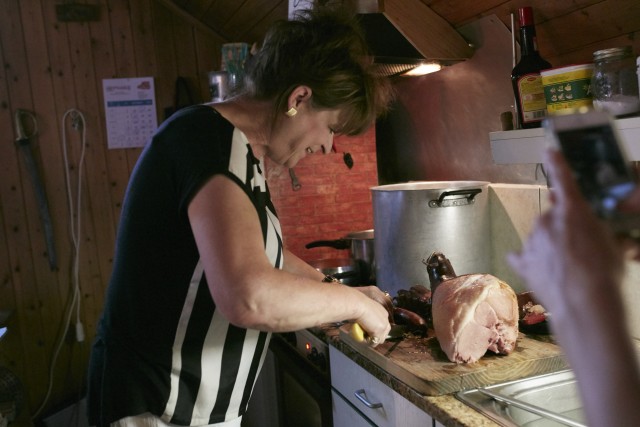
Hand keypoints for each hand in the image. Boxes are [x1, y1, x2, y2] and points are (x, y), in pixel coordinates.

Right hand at [353, 287, 391, 346]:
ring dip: (371, 340)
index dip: (375, 330)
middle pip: (384, 334)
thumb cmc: (357, 304)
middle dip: (375, 337)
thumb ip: (367, 318)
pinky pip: (373, 343)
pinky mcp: (379, 332)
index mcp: (383, 312)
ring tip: (361, 335)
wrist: (357, 304)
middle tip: (363, 335)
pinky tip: (360, 336)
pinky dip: (366, 342)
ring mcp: (384, 326)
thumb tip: (362, 325)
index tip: (366, 330)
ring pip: (379, 340)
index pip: (383, 325)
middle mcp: (386, 319)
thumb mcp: (365, 311)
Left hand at [508, 149, 623, 315]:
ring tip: (567, 267)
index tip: (549, 150)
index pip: (564, 179)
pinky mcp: (522, 261)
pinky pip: (523, 256)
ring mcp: (531, 241)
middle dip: (563, 226)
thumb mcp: (614, 246)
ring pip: (540, 237)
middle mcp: (546, 220)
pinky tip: (541, 270)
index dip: (557, 163)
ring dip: (550, 245)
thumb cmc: (604, 272)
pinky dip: (530, 260)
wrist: (584, 304)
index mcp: (572, 211)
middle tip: (579, 246)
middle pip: (553, 216)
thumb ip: (603, 232)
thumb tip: (609, 236)